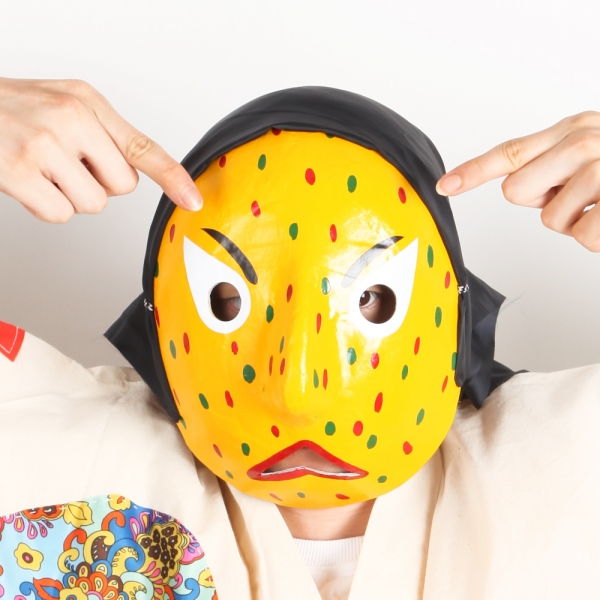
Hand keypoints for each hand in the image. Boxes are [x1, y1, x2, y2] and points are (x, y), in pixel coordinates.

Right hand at [0, 78, 202, 222]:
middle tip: (65, 164)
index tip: (193, 200)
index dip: (172, 176)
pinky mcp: (19, 172)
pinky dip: (45, 207)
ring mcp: (44, 144)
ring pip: (93, 204)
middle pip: (122, 186)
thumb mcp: (63, 102)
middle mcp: (69, 118)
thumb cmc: (11, 109)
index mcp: (86, 101)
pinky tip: (28, 182)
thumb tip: (132, 171)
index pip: (141, 146)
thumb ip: (103, 133)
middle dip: (98, 183)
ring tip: (43, 169)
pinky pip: (60, 214)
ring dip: (70, 196)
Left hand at [437, 112, 599, 251]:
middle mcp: (585, 141)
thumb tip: (513, 187)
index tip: (444, 185)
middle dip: (543, 203)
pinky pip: (582, 235)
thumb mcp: (590, 154)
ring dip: (573, 222)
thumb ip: (548, 163)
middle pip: (516, 190)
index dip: (474, 171)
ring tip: (598, 204)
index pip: (512, 152)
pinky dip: (594, 236)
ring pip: (549, 218)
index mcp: (573, 130)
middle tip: (577, 196)